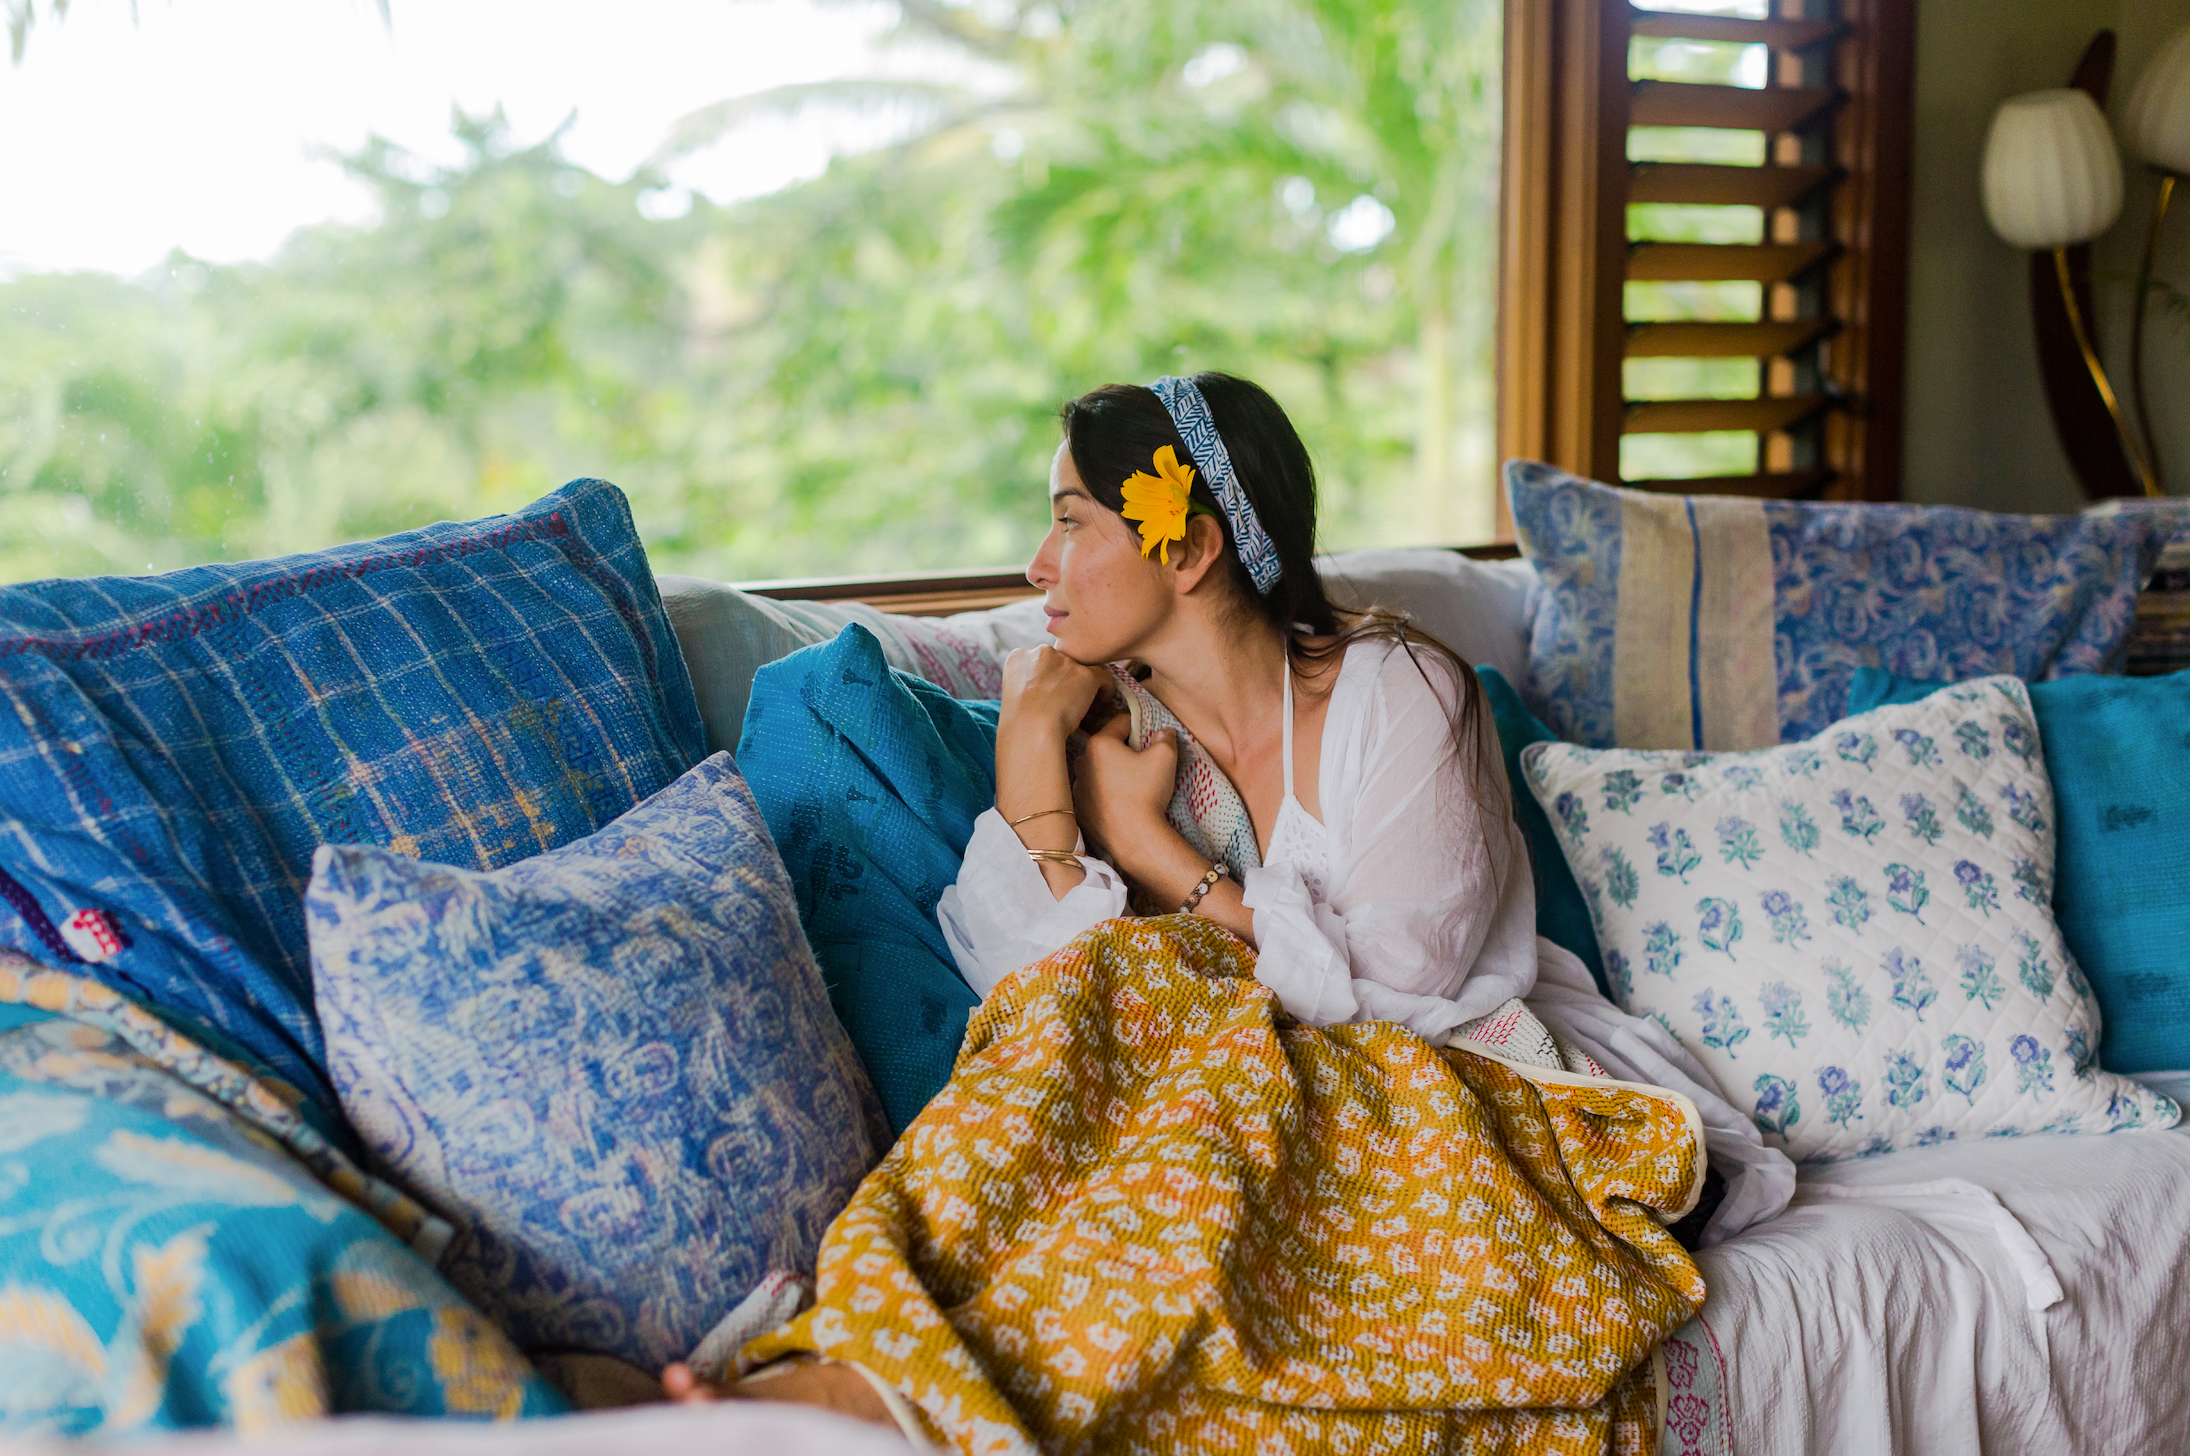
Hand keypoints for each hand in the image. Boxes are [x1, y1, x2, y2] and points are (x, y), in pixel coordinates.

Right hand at [999, 645, 1111, 745]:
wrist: (1033, 729)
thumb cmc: (1020, 722)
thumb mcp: (1012, 695)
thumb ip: (1025, 683)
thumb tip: (1041, 688)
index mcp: (1019, 656)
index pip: (1040, 659)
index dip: (1048, 675)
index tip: (1052, 690)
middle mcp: (1042, 652)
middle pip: (1061, 660)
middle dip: (1066, 676)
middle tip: (1069, 697)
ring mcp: (1065, 661)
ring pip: (1082, 667)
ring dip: (1084, 682)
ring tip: (1087, 700)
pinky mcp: (1085, 674)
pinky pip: (1103, 676)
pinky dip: (1105, 688)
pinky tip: (1104, 700)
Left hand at [1072, 714, 1178, 875]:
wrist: (1133, 837)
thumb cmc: (1146, 793)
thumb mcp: (1165, 758)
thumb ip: (1165, 738)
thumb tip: (1165, 732)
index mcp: (1099, 743)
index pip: (1120, 722)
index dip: (1138, 725)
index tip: (1149, 736)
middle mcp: (1081, 761)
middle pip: (1107, 745)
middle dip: (1123, 749)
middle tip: (1142, 761)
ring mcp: (1077, 787)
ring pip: (1098, 769)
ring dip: (1112, 771)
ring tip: (1131, 784)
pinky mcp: (1079, 808)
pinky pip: (1093, 792)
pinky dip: (1105, 792)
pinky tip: (1120, 801)